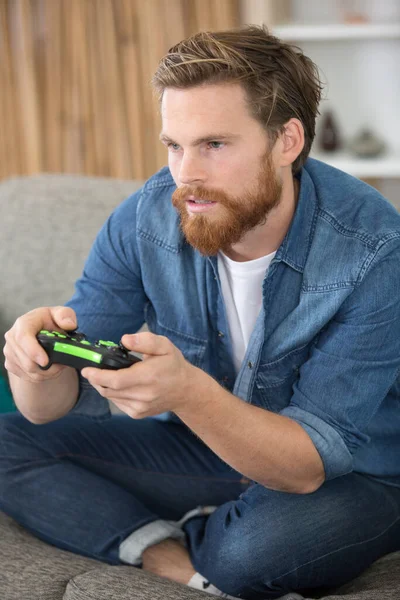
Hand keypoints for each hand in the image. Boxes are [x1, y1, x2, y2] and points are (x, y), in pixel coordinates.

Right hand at [3, 306, 77, 382]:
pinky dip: (43, 376)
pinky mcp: (11, 364)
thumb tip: (69, 325)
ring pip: (30, 372)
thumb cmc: (50, 322)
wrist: (40, 331)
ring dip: (48, 372)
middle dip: (48, 367)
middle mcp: (12, 338)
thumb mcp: (61, 313)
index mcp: (23, 323)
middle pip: (27, 361)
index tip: (45, 361)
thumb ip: (65, 315)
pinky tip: (50, 367)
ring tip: (58, 364)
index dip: (33, 351)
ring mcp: (10, 352)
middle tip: (63, 364)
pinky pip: (29, 377)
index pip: (23, 338)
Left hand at [81, 332, 204, 417]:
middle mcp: (144, 395)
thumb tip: (125, 340)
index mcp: (148, 377)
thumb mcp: (164, 345)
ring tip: (104, 375)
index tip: (86, 369)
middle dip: (96, 380)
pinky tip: (119, 385)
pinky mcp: (138, 413)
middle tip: (91, 369)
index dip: (97, 376)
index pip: (116, 380)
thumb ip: (145, 340)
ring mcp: (140, 407)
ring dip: (103, 386)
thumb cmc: (173, 365)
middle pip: (109, 390)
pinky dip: (113, 394)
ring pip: (111, 397)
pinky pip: (117, 403)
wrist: (185, 390)